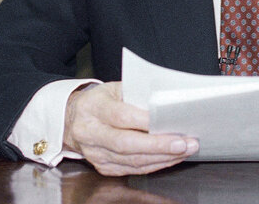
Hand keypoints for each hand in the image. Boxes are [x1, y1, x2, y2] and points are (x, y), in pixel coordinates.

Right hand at [63, 81, 198, 175]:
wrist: (73, 120)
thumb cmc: (101, 101)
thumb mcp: (115, 88)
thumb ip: (137, 94)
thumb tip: (168, 104)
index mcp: (93, 107)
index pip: (121, 116)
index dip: (145, 121)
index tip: (169, 120)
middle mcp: (90, 133)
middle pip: (126, 143)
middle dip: (159, 145)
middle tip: (185, 143)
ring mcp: (95, 153)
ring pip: (132, 160)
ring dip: (162, 157)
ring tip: (186, 149)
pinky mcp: (103, 167)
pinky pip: (132, 169)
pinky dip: (155, 164)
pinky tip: (171, 158)